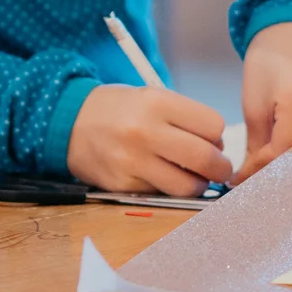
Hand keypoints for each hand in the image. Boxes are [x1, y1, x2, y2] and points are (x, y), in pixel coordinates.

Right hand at [67, 84, 232, 195]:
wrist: (70, 123)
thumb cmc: (119, 110)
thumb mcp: (151, 97)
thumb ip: (185, 118)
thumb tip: (218, 149)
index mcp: (156, 102)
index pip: (212, 126)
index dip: (217, 135)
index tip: (211, 139)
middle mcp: (144, 131)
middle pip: (206, 158)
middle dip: (220, 168)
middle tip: (218, 168)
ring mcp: (132, 161)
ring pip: (188, 186)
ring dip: (197, 184)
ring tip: (191, 176)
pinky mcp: (123, 185)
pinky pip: (162, 195)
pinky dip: (169, 189)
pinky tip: (162, 176)